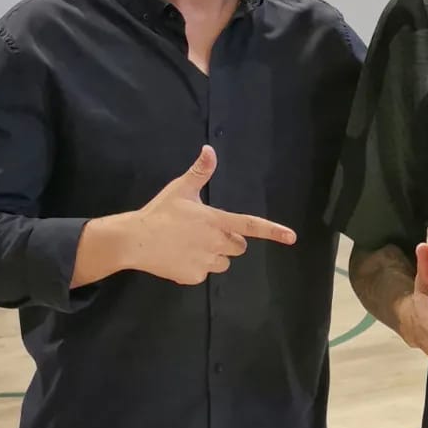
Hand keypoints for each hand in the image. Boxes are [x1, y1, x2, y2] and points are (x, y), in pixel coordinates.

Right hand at [118, 144, 296, 284]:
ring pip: (223, 262)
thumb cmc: (160, 212)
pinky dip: (196, 267)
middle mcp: (216, 243)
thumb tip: (210, 149)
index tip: (291, 237)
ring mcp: (206, 263)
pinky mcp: (193, 277)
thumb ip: (199, 171)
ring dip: (215, 255)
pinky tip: (180, 256)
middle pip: (239, 246)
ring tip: (191, 244)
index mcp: (216, 220)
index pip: (251, 225)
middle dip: (229, 240)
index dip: (273, 231)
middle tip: (206, 231)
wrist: (135, 240)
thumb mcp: (180, 189)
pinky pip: (204, 273)